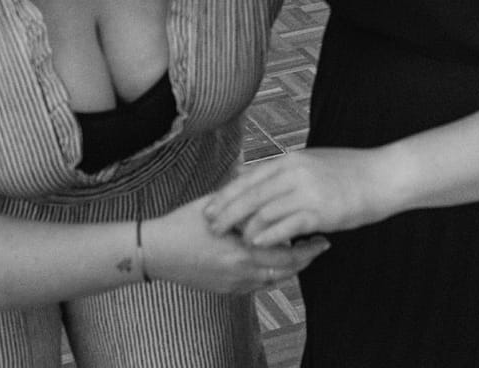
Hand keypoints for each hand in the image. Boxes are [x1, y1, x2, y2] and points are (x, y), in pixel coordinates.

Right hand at [143, 196, 328, 293]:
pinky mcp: (226, 290)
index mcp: (241, 251)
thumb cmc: (183, 223)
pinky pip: (257, 285)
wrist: (155, 252)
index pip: (287, 254)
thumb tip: (270, 189)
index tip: (322, 236)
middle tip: (320, 245)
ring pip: (274, 280)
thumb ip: (245, 200)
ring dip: (290, 267)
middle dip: (306, 259)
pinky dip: (271, 273)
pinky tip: (275, 260)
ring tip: (303, 252)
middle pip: (286, 271)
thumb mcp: (216, 205)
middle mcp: (240, 272)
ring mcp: (233, 285)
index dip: (308, 247)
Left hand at [203, 148, 402, 248]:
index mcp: (291, 160)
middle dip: (227, 213)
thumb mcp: (315, 162)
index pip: (249, 178)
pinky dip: (269, 236)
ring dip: (245, 228)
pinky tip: (257, 245)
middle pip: (250, 195)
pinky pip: (286, 226)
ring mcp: (307, 191)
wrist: (384, 176)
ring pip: (264, 212)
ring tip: (232, 241)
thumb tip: (266, 179)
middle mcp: (295, 172)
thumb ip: (289, 171)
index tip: (208, 207)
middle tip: (210, 227)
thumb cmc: (351, 171)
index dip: (226, 195)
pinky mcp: (320, 210)